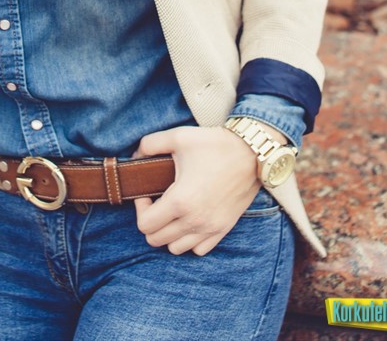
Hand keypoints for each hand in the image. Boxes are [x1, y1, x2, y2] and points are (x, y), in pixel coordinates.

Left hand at [132, 122, 283, 256]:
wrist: (252, 153)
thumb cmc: (214, 145)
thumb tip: (134, 155)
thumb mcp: (178, 137)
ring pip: (175, 248)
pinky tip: (190, 218)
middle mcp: (194, 221)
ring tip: (173, 211)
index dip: (139, 208)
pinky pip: (198, 249)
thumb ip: (149, 144)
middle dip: (151, 221)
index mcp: (180, 201)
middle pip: (156, 240)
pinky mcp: (223, 229)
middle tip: (158, 201)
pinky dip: (189, 240)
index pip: (145, 225)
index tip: (147, 193)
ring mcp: (210, 228)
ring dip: (169, 233)